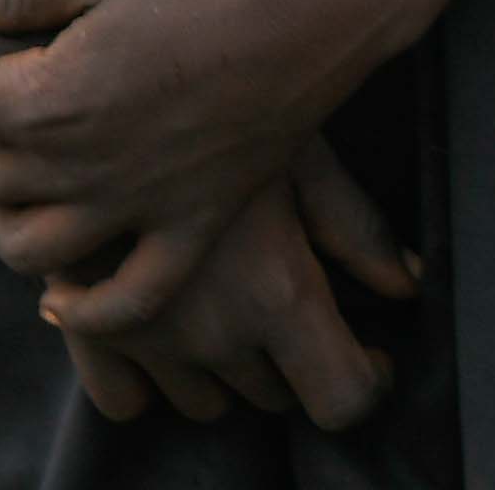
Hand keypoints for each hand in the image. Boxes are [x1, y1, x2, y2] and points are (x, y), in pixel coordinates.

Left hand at [0, 0, 401, 291]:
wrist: (309, 9)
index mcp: (44, 99)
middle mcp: (78, 169)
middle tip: (1, 86)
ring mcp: (135, 207)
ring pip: (31, 251)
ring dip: (7, 217)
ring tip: (23, 172)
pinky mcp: (190, 225)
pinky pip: (127, 299)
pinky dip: (87, 310)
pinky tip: (63, 293)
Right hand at [20, 141, 424, 436]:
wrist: (89, 91)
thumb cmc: (211, 103)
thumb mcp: (296, 154)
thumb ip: (355, 229)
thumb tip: (407, 284)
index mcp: (278, 292)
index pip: (344, 396)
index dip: (368, 381)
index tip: (372, 353)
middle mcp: (215, 333)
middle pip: (276, 396)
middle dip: (294, 360)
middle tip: (293, 298)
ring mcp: (148, 342)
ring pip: (206, 403)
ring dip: (225, 368)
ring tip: (227, 302)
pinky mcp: (87, 336)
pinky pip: (125, 400)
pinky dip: (148, 377)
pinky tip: (164, 326)